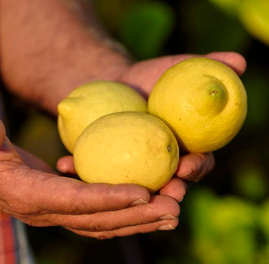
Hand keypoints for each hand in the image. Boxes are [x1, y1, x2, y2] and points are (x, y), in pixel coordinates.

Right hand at [0, 106, 180, 238]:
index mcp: (24, 193)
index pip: (73, 201)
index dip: (109, 198)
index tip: (146, 192)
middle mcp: (41, 209)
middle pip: (96, 220)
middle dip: (136, 216)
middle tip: (176, 208)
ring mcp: (51, 208)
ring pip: (101, 221)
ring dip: (138, 218)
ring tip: (174, 210)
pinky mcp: (58, 200)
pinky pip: (96, 210)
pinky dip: (123, 209)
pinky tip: (148, 200)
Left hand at [57, 52, 244, 203]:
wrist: (113, 85)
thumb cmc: (148, 78)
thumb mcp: (175, 68)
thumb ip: (207, 65)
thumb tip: (240, 61)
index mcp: (184, 151)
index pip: (197, 165)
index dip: (196, 169)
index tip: (186, 167)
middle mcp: (159, 168)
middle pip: (164, 189)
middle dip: (162, 198)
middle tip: (154, 196)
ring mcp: (131, 173)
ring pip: (124, 189)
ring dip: (113, 194)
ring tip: (98, 188)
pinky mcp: (103, 170)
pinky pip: (91, 174)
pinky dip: (78, 170)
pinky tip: (65, 164)